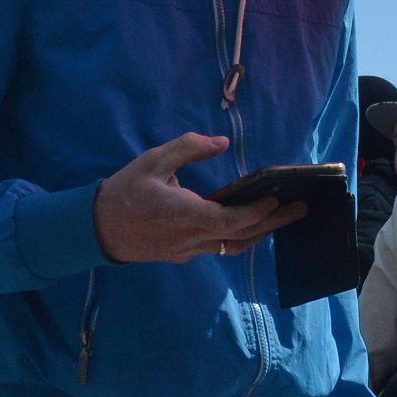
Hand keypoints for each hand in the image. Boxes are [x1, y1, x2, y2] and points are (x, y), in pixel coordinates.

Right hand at [92, 135, 304, 265]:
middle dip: (273, 223)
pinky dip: (238, 236)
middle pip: (241, 237)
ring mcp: (187, 251)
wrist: (96, 230)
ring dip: (259, 233)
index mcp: (183, 214)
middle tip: (300, 210)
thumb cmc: (124, 192)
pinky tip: (249, 223)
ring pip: (232, 246)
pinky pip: (217, 247)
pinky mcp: (182, 255)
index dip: (256, 212)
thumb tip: (221, 142)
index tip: (276, 198)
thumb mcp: (153, 161)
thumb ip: (188, 148)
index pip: (229, 220)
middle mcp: (190, 238)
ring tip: (281, 217)